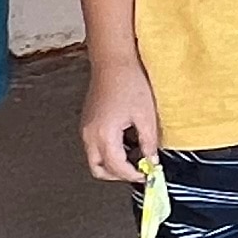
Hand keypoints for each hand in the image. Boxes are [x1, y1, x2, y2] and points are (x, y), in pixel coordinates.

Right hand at [79, 60, 159, 184]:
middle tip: (138, 170)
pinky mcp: (87, 122)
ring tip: (134, 156)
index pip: (117, 168)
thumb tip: (151, 160)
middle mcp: (89, 135)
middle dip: (119, 175)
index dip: (133, 175)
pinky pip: (94, 146)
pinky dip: (107, 152)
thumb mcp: (146, 115)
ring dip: (112, 164)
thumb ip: (148, 142)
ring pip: (94, 159)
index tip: (147, 175)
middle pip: (99, 169)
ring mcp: (85, 129)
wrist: (113, 62)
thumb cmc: (129, 83)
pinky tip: (125, 142)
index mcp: (104, 135)